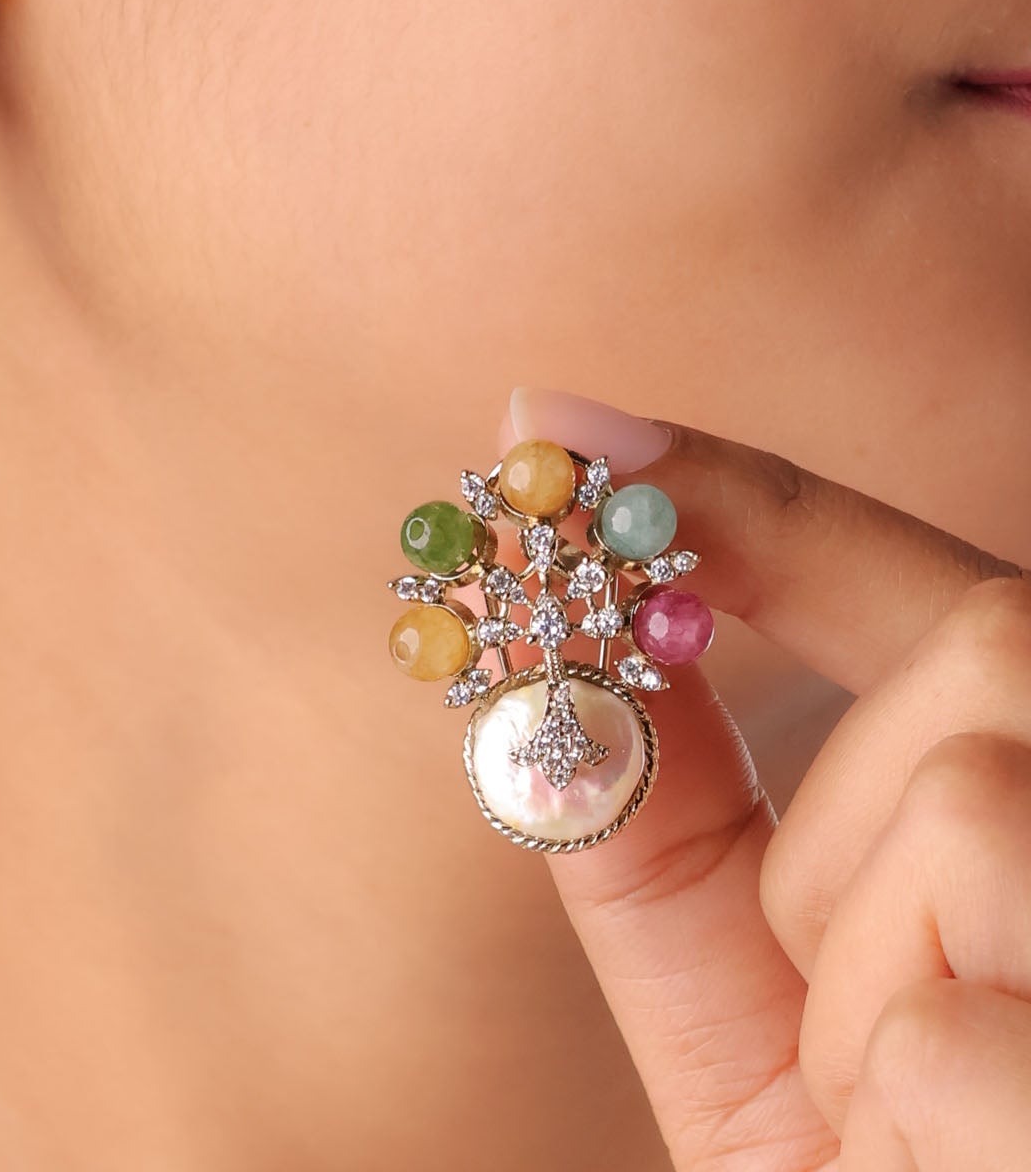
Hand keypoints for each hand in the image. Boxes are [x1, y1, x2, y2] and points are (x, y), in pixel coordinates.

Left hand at [506, 388, 1029, 1170]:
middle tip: (866, 1032)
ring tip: (927, 1134)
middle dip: (846, 841)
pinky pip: (955, 1032)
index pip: (930, 582)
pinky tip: (964, 1171)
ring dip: (873, 993)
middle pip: (981, 663)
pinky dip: (904, 1118)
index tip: (555, 427)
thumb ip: (670, 837)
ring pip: (968, 812)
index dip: (751, 489)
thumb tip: (543, 650)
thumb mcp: (769, 1036)